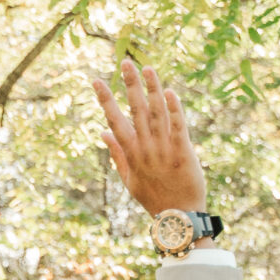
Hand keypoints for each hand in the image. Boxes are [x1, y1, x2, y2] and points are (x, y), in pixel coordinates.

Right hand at [92, 60, 206, 215]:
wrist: (178, 217)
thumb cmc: (153, 198)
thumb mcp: (129, 179)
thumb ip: (116, 154)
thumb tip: (102, 132)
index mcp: (131, 153)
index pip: (114, 120)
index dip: (105, 100)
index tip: (96, 80)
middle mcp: (146, 148)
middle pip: (136, 111)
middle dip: (130, 85)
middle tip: (126, 62)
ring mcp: (164, 150)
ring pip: (157, 114)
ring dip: (152, 90)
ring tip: (148, 68)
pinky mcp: (183, 153)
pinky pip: (179, 128)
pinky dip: (175, 110)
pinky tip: (170, 92)